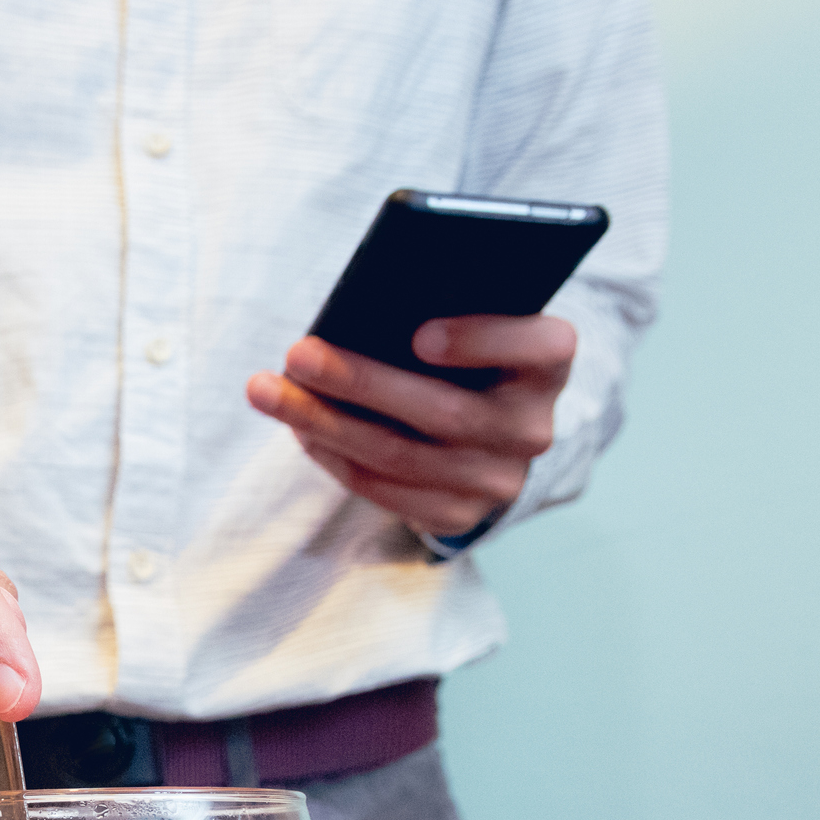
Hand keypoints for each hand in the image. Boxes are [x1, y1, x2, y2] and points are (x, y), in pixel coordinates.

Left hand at [245, 315, 575, 536]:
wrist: (485, 428)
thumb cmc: (462, 352)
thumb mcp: (467, 317)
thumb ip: (439, 305)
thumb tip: (363, 307)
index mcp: (548, 361)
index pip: (540, 347)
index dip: (481, 339)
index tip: (420, 333)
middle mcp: (533, 426)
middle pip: (444, 411)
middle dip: (361, 382)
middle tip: (299, 355)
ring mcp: (499, 479)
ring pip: (401, 456)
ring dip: (326, 423)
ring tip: (270, 392)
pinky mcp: (459, 515)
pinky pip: (386, 491)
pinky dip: (334, 458)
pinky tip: (298, 428)